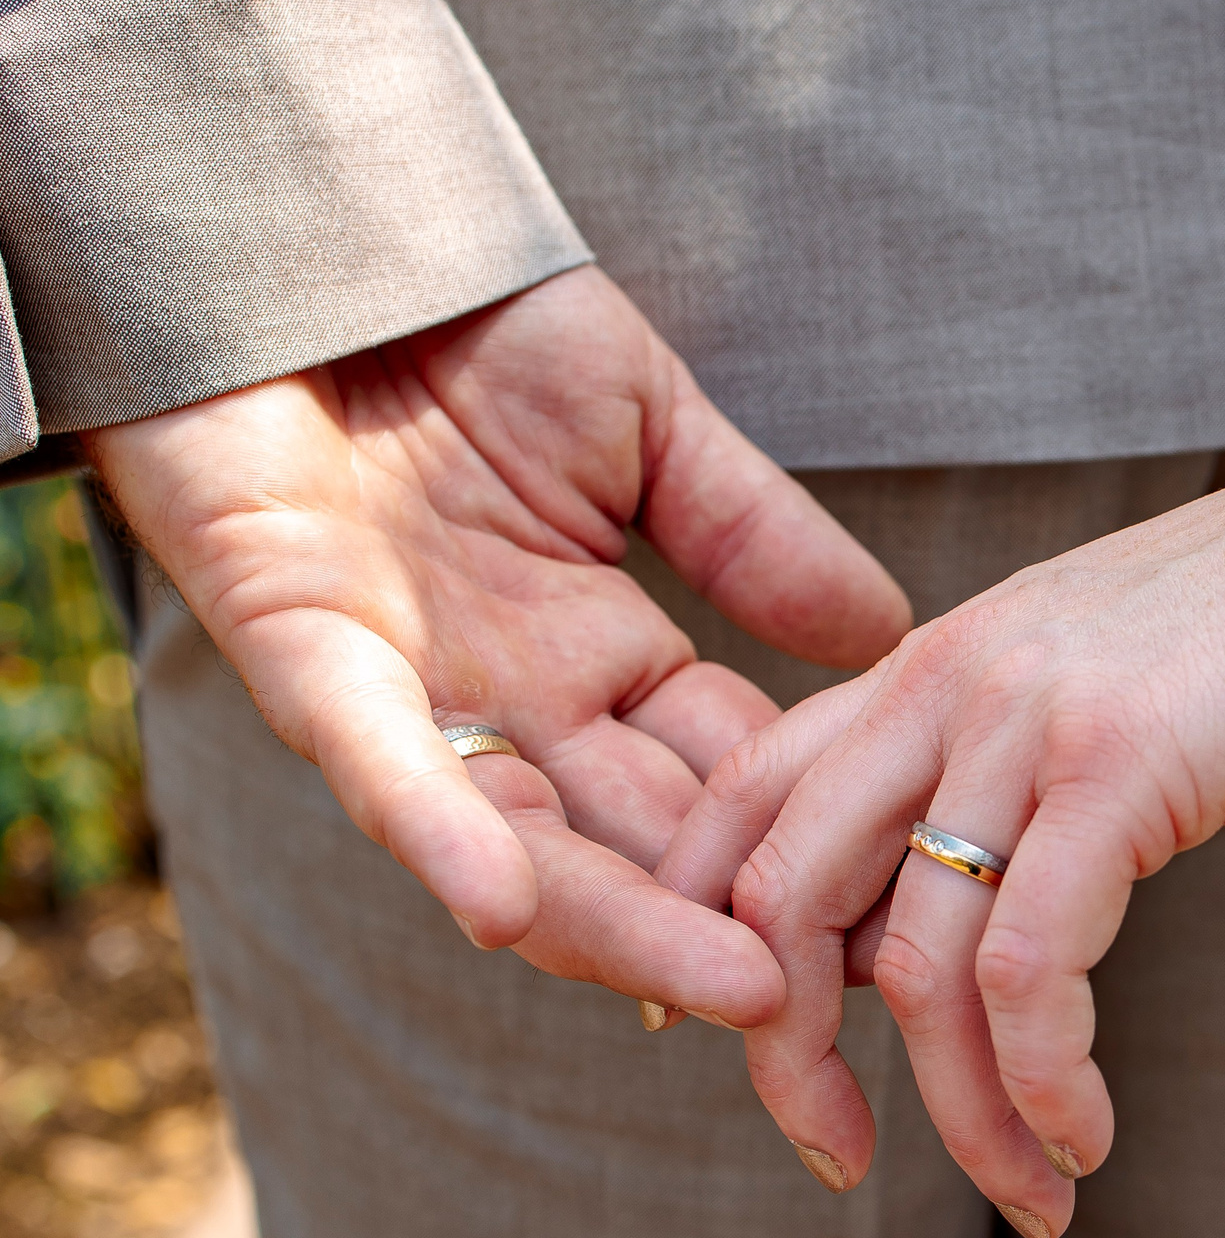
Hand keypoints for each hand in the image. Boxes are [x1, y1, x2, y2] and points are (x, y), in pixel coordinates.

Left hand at [86, 266, 909, 1023]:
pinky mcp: (301, 650)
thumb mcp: (648, 419)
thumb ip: (752, 530)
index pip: (726, 772)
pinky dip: (441, 838)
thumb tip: (889, 630)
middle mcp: (512, 697)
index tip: (911, 911)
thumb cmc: (465, 314)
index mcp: (597, 650)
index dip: (810, 841)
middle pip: (640, 845)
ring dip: (622, 928)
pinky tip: (506, 909)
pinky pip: (377, 765)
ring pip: (525, 846)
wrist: (304, 225)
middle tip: (842, 1011)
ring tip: (735, 991)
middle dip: (734, 929)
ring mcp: (411, 688)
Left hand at [655, 405, 1224, 1227]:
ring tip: (1035, 1195)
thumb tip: (961, 901)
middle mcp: (946, 684)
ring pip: (915, 968)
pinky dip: (1043, 1083)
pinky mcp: (1121, 765)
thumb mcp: (1105, 684)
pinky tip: (1086, 1136)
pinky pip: (1030, 970)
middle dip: (788, 1063)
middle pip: (781, 899)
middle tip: (842, 1161)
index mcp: (930, 664)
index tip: (764, 1050)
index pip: (748, 805)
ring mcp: (1027, 720)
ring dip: (964, 1116)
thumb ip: (1013, 766)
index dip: (711, 936)